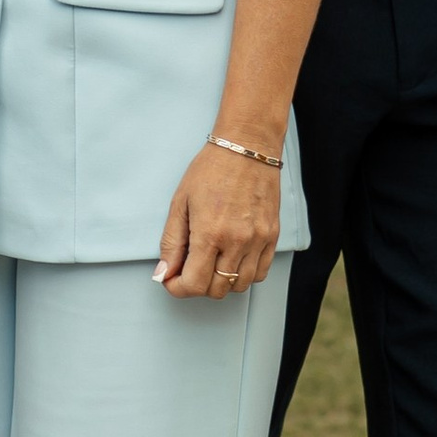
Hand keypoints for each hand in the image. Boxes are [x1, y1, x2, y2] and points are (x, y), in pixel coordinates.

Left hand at [157, 141, 281, 297]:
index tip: (172, 279)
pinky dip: (245, 274)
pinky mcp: (272, 236)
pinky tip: (233, 258)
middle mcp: (237, 242)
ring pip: (241, 285)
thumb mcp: (180, 203)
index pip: (194, 284)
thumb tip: (164, 273)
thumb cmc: (212, 169)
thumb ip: (171, 242)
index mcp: (210, 233)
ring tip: (212, 261)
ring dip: (222, 282)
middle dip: (198, 285)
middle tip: (189, 268)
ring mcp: (258, 240)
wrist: (247, 147)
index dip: (177, 288)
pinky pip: (261, 272)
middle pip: (217, 290)